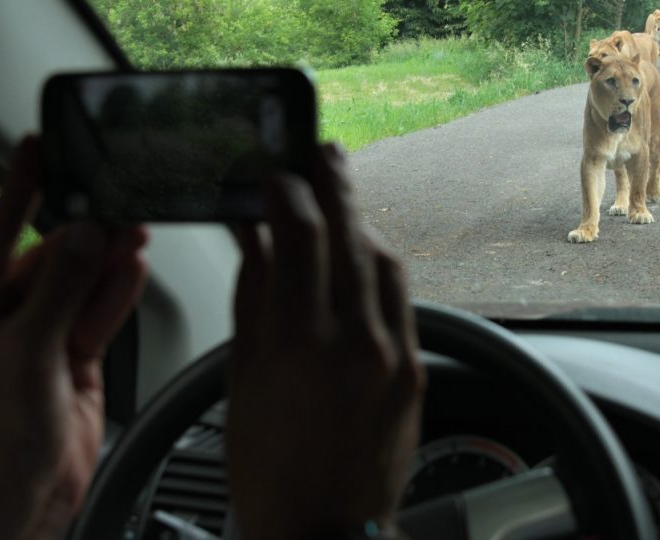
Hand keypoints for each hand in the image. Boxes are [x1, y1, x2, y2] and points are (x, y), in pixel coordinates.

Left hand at [0, 137, 147, 539]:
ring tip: (134, 228)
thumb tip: (83, 236)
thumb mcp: (26, 350)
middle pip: (48, 256)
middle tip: (115, 203)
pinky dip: (115, 290)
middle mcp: (2, 315)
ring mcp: (41, 335)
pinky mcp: (74, 353)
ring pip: (78, 281)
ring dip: (106, 258)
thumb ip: (59, 288)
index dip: (19, 188)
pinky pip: (97, 310)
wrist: (24, 494)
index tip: (37, 147)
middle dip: (83, 232)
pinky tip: (132, 266)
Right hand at [227, 143, 423, 539]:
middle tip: (323, 154)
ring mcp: (393, 355)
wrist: (323, 530)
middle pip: (352, 234)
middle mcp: (353, 342)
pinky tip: (359, 260)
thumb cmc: (270, 468)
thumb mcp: (243, 376)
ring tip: (341, 203)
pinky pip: (401, 300)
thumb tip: (256, 239)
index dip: (290, 189)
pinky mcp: (415, 370)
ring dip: (362, 223)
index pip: (302, 234)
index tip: (276, 173)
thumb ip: (255, 297)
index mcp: (297, 344)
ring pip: (384, 261)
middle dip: (336, 183)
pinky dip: (377, 268)